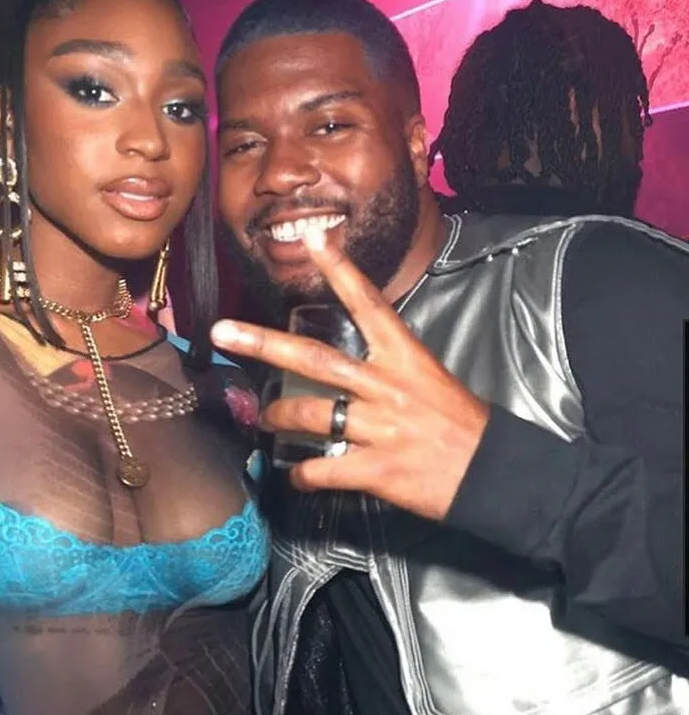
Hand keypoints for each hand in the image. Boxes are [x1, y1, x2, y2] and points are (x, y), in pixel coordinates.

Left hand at [210, 229, 489, 520]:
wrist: (493, 473)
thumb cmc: (462, 425)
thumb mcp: (431, 381)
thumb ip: (389, 370)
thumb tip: (350, 374)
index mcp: (406, 357)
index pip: (369, 303)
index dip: (340, 270)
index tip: (313, 238)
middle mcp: (387, 386)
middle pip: (315, 359)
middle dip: (264, 343)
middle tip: (222, 331)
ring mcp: (380, 428)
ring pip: (310, 416)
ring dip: (278, 419)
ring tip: (263, 421)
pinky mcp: (376, 469)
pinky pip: (322, 469)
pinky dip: (303, 475)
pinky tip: (298, 477)